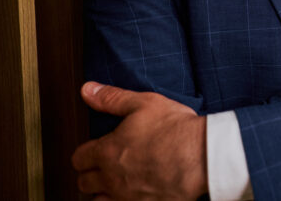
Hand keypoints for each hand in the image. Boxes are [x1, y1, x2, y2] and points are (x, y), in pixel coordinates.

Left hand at [72, 82, 206, 199]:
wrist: (201, 156)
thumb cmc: (174, 129)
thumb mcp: (144, 103)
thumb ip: (112, 98)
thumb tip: (87, 90)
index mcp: (107, 152)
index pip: (79, 158)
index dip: (84, 153)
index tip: (92, 150)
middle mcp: (112, 178)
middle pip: (84, 183)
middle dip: (90, 174)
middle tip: (102, 166)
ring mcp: (127, 197)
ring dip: (102, 192)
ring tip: (115, 183)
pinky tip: (134, 193)